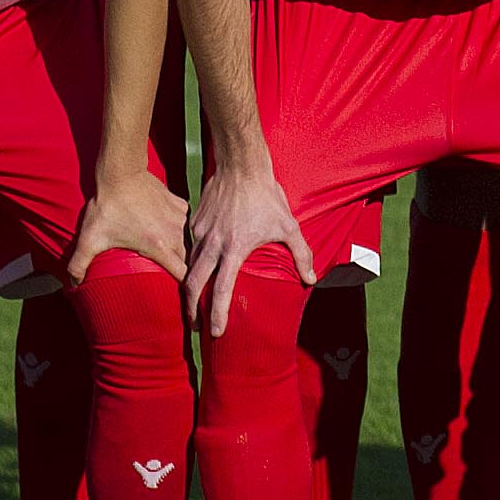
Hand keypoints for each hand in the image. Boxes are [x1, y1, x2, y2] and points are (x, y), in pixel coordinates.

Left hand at [69, 161, 186, 283]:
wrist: (121, 172)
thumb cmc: (107, 206)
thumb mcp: (90, 238)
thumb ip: (78, 264)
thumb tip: (73, 285)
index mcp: (158, 246)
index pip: (182, 275)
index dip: (181, 285)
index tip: (174, 289)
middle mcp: (174, 233)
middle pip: (184, 260)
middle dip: (176, 267)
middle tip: (163, 272)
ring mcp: (179, 217)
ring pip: (184, 240)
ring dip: (174, 246)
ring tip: (159, 247)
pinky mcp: (180, 205)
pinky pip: (182, 223)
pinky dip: (174, 227)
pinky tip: (159, 226)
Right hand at [184, 160, 309, 338]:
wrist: (241, 166)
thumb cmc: (266, 197)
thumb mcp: (288, 225)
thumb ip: (301, 254)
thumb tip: (311, 279)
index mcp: (234, 249)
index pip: (221, 289)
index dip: (217, 313)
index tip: (215, 332)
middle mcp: (212, 244)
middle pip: (192, 284)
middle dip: (192, 309)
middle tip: (196, 326)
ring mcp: (199, 233)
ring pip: (188, 267)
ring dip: (189, 288)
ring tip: (193, 304)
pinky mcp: (194, 223)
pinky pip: (189, 248)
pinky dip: (189, 263)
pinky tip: (195, 271)